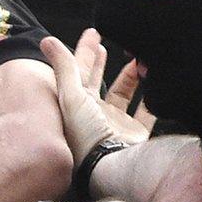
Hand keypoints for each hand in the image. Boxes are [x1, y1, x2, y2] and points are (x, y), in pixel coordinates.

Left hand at [40, 29, 154, 167]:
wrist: (113, 168)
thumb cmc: (87, 137)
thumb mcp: (71, 97)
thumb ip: (64, 67)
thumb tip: (47, 41)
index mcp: (75, 108)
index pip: (77, 74)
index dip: (83, 53)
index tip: (92, 34)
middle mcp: (94, 117)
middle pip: (96, 83)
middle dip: (98, 62)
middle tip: (102, 43)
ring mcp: (115, 126)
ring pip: (122, 95)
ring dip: (128, 75)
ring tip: (135, 57)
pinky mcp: (135, 135)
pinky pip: (146, 112)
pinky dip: (151, 97)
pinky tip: (154, 83)